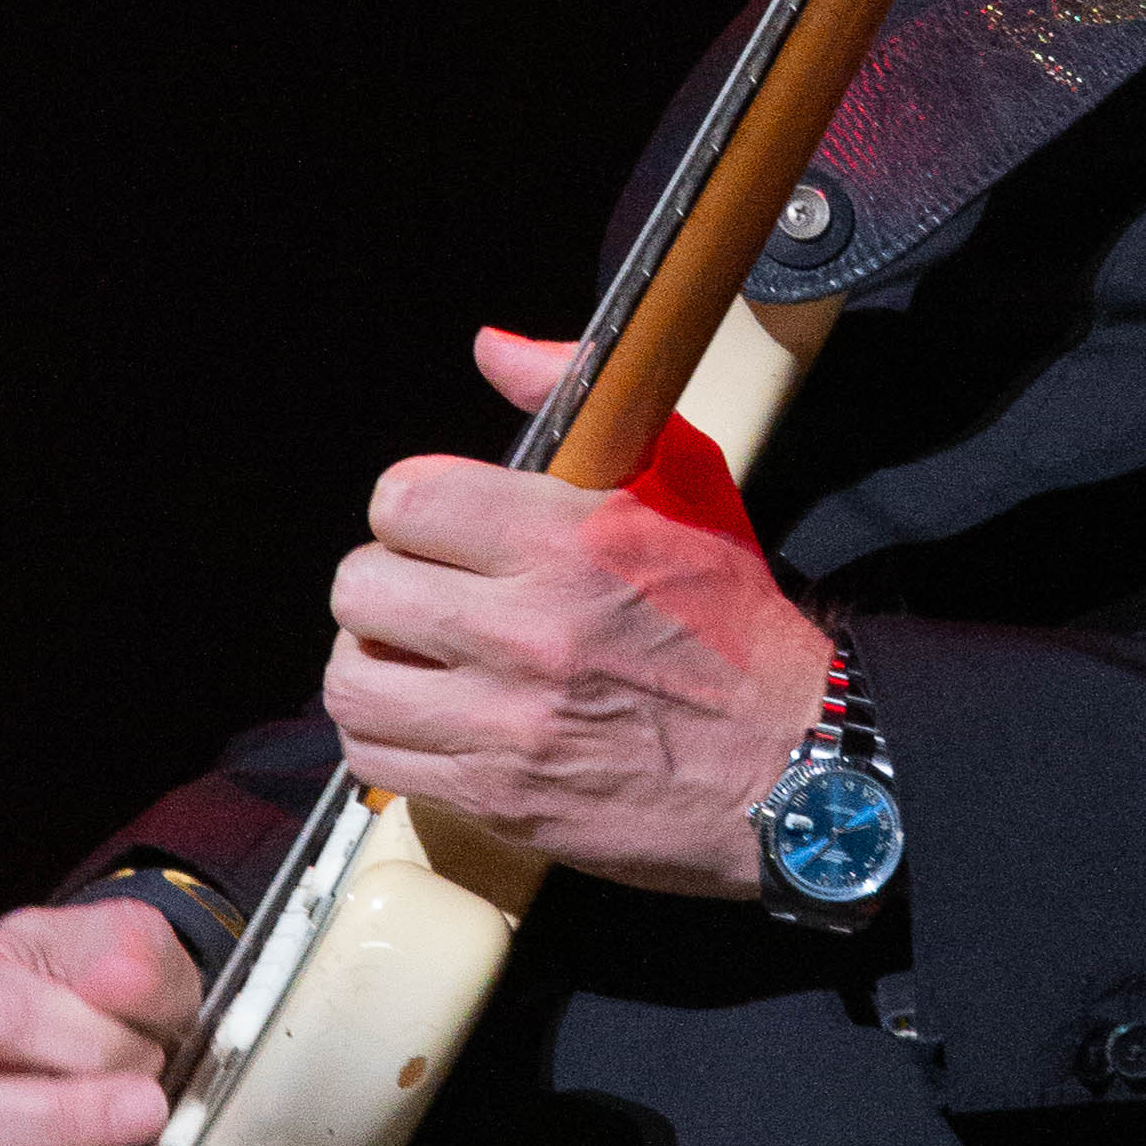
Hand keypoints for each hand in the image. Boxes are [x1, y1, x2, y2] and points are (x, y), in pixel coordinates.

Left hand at [322, 328, 832, 897]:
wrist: (794, 767)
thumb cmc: (737, 627)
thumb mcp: (685, 483)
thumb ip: (584, 395)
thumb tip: (494, 348)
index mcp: (572, 542)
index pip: (405, 499)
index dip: (411, 509)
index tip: (439, 530)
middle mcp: (532, 630)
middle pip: (360, 587)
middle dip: (387, 588)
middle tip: (427, 599)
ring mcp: (509, 722)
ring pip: (351, 682)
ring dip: (376, 668)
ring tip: (419, 664)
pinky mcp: (498, 797)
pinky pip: (378, 763)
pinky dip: (393, 743)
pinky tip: (436, 724)